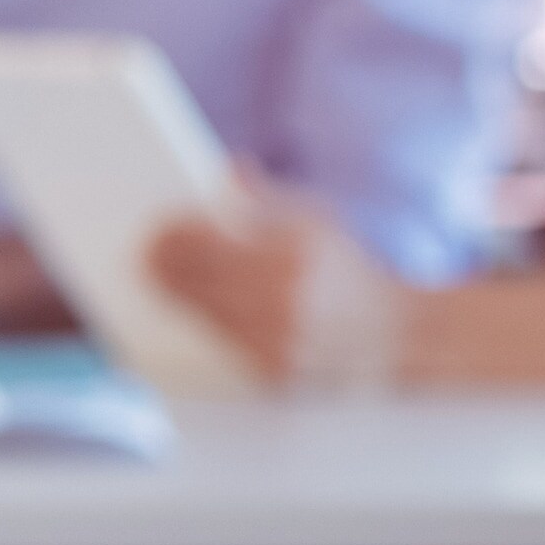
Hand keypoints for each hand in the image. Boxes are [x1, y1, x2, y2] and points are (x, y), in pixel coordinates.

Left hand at [146, 183, 403, 390]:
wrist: (402, 336)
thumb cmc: (351, 270)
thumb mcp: (317, 219)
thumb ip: (266, 196)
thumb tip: (228, 169)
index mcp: (289, 257)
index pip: (196, 245)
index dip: (166, 235)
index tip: (151, 227)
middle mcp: (280, 304)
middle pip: (185, 282)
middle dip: (159, 264)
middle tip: (143, 251)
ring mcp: (274, 345)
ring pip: (195, 313)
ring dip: (176, 294)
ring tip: (161, 274)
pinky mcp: (269, 375)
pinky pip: (216, 343)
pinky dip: (204, 322)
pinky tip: (192, 306)